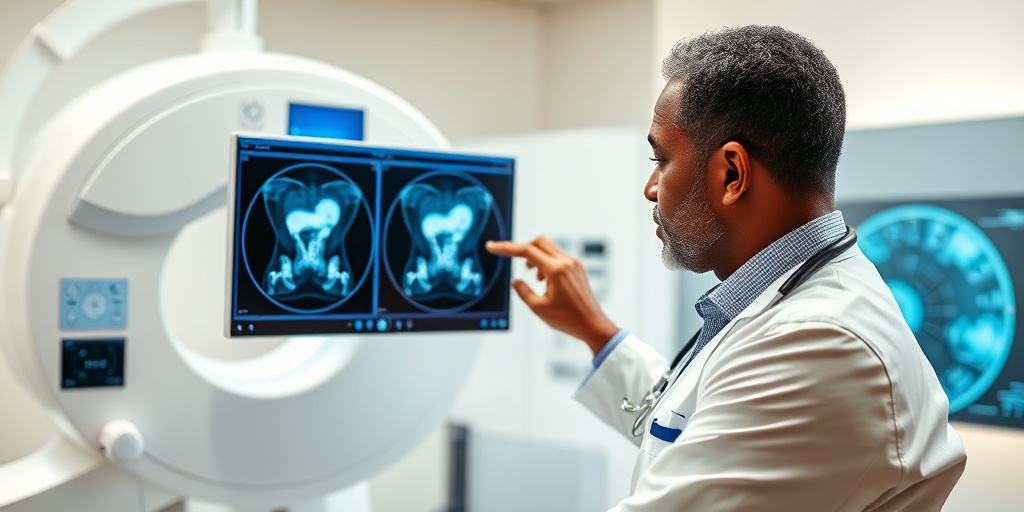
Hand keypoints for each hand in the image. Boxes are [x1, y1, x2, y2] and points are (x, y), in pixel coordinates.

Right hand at [486, 236, 618, 354]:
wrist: (592, 324)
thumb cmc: (569, 319)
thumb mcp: (539, 308)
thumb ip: (523, 291)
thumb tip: (516, 282)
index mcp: (557, 270)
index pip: (527, 251)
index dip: (507, 248)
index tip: (493, 247)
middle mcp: (567, 262)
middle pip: (538, 242)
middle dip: (523, 249)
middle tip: (515, 263)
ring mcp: (574, 263)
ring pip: (548, 247)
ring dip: (535, 257)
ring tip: (534, 277)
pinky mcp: (578, 267)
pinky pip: (558, 256)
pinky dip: (546, 262)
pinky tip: (544, 279)